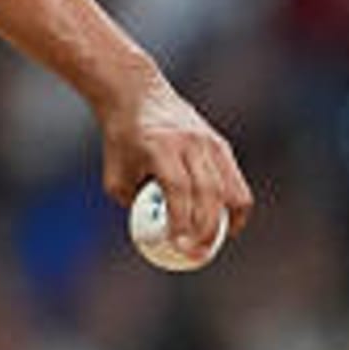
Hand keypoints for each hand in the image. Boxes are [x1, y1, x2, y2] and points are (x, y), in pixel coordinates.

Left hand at [99, 79, 252, 261]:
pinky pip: (234, 181)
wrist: (136, 95)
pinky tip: (225, 224)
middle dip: (205, 230)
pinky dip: (233, 206)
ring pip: (229, 189)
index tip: (178, 246)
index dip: (181, 220)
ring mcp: (209, 142)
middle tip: (197, 254)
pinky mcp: (220, 144)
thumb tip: (152, 235)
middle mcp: (190, 143)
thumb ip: (133, 203)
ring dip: (226, 221)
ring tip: (214, 243)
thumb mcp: (115, 173)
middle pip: (209, 193)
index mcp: (160, 147)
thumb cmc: (121, 140)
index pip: (178, 188)